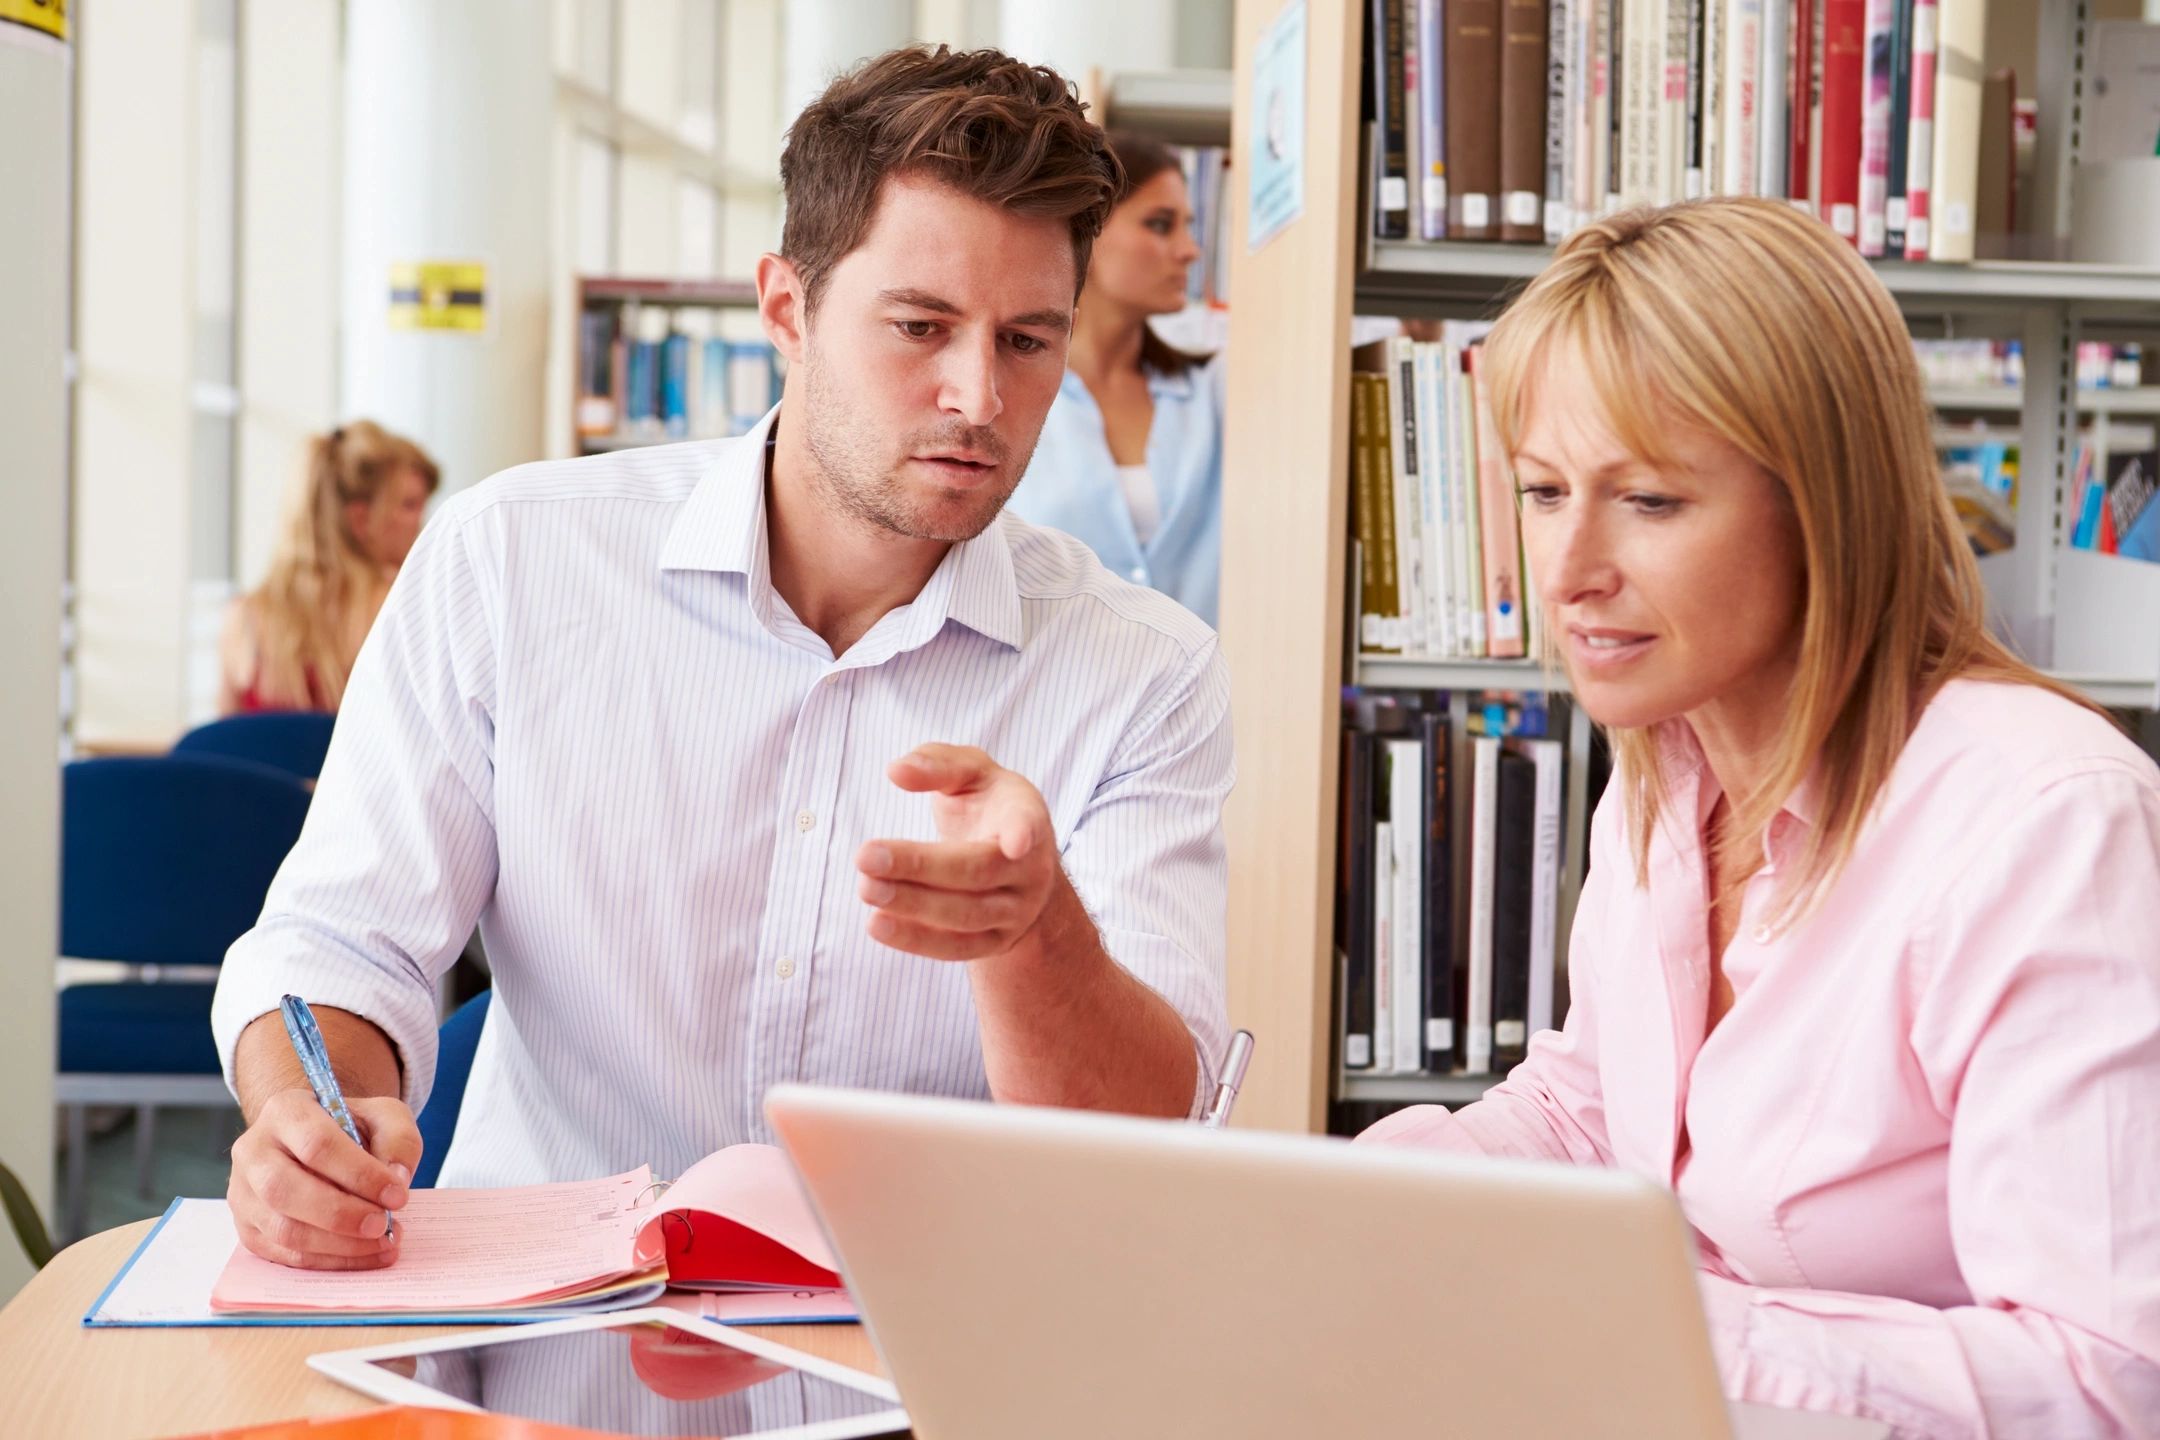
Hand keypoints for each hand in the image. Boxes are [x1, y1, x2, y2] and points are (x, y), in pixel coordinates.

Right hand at [228, 1088, 419, 1269]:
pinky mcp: (248, 1229)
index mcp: (285, 1111)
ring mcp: (243, 1193)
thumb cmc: (351, 1127)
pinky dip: (328, 1261)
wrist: (317, 1143)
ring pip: (283, 1229)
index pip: (316, 1144)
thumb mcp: (383, 1116)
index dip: (359, 1174)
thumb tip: (397, 1178)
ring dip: (338, 1245)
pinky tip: (364, 1256)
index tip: (397, 1195)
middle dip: (341, 1214)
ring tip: (382, 1243)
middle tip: (384, 1225)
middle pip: (286, 1190)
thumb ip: (398, 1139)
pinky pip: (284, 1254)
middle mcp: (253, 1151)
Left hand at [856, 744, 1059, 961]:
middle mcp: (1030, 868)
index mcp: (1026, 815)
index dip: (1022, 832)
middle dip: (920, 867)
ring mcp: (1017, 911)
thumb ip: (937, 764)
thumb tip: (897, 771)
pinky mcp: (997, 942)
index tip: (1016, 841)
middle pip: (978, 871)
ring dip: (911, 905)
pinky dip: (915, 940)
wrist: (1020, 862)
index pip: (1026, 823)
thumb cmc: (988, 805)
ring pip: (966, 916)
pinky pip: (956, 948)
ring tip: (866, 888)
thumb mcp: (971, 773)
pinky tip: (877, 924)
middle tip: (866, 857)